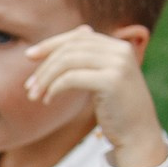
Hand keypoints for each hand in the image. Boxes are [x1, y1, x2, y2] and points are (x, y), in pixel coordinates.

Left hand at [24, 27, 167, 166]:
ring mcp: (118, 64)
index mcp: (119, 47)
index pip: (79, 36)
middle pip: (70, 47)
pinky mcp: (112, 81)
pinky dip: (54, 88)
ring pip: (68, 60)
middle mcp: (121, 50)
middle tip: (29, 86)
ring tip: (34, 96)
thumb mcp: (104, 78)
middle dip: (44, 65)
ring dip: (45, 78)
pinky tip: (48, 100)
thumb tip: (79, 32)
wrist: (139, 135)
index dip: (51, 44)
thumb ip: (91, 59)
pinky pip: (71, 78)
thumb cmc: (117, 109)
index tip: (29, 56)